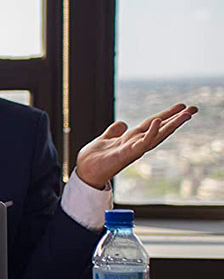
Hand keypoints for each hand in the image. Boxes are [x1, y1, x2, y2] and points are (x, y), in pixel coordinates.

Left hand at [75, 103, 197, 188]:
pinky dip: (151, 133)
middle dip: (177, 119)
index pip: (152, 124)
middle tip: (194, 109)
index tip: (181, 106)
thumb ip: (114, 131)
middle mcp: (136, 144)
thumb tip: (123, 124)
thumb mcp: (105, 139)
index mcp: (132, 139)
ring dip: (172, 124)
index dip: (166, 115)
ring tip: (186, 113)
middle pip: (160, 129)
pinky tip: (158, 122)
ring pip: (157, 135)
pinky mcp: (126, 154)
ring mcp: (133, 149)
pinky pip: (141, 143)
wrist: (84, 172)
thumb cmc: (94, 159)